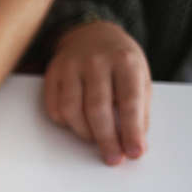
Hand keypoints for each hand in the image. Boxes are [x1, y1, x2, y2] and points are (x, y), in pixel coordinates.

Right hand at [44, 21, 150, 164]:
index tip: (134, 152)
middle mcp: (96, 61)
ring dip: (84, 132)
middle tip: (113, 158)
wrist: (91, 34)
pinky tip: (77, 122)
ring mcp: (71, 66)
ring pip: (72, 110)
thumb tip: (134, 143)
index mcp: (125, 61)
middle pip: (97, 108)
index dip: (132, 130)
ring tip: (94, 137)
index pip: (129, 101)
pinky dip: (65, 123)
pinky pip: (54, 108)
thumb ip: (140, 108)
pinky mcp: (52, 73)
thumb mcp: (139, 76)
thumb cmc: (119, 62)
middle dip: (106, 139)